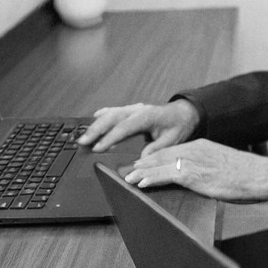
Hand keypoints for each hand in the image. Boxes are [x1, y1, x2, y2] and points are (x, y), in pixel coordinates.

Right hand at [80, 99, 199, 153]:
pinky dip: (103, 115)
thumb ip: (156, 149)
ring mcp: (133, 108)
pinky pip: (114, 111)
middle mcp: (137, 110)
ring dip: (96, 124)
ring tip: (83, 136)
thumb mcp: (172, 140)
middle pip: (112, 118)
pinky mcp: (131, 109)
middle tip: (83, 142)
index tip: (98, 148)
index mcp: (147, 116)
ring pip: (110, 113)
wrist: (184, 113)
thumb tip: (141, 159)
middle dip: (96, 130)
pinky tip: (94, 118)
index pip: (124, 127)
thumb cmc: (178, 126)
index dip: (109, 138)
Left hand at [126, 139, 267, 201]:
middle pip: (161, 155)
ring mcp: (193, 161)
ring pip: (160, 164)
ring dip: (141, 172)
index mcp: (201, 146)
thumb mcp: (222, 165)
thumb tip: (198, 178)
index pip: (171, 150)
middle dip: (143, 163)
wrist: (259, 175)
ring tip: (128, 178)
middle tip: (127, 170)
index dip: (154, 158)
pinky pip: (166, 176)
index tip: (142, 163)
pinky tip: (141, 183)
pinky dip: (151, 179)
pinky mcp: (193, 174)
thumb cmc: (246, 174)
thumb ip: (207, 167)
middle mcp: (194, 150)